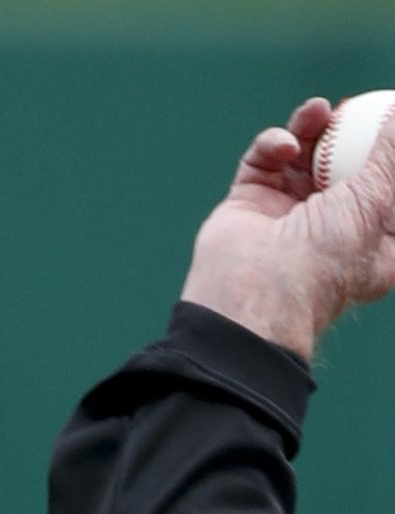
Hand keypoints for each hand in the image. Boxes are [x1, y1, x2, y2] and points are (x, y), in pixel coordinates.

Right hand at [181, 97, 394, 360]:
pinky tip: (284, 145)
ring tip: (318, 110)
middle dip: (350, 132)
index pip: (388, 186)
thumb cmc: (326, 260)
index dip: (388, 151)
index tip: (388, 114)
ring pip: (303, 156)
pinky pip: (264, 161)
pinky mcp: (249, 202)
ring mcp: (287, 211)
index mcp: (373, 236)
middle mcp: (330, 223)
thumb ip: (392, 154)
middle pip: (345, 164)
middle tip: (354, 105)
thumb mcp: (379, 201)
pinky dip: (274, 146)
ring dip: (311, 129)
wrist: (253, 291)